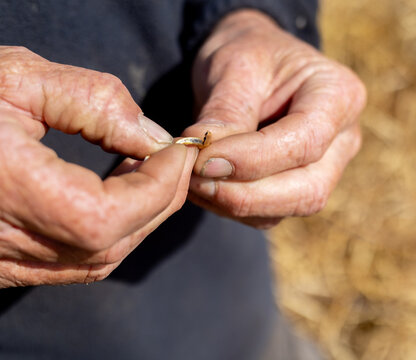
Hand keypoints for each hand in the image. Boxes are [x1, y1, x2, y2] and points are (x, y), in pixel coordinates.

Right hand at [0, 46, 196, 286]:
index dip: (159, 186)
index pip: (107, 217)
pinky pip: (68, 265)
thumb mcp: (16, 78)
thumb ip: (94, 103)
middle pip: (110, 245)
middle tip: (173, 160)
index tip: (179, 150)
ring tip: (149, 172)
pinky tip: (115, 195)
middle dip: (159, 201)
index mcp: (4, 193)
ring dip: (138, 219)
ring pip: (94, 262)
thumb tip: (154, 137)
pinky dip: (108, 234)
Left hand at [184, 10, 365, 227]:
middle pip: (308, 188)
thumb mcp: (234, 67)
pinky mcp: (301, 187)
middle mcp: (343, 139)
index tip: (202, 162)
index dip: (254, 160)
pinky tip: (206, 185)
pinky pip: (271, 213)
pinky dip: (234, 206)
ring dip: (235, 203)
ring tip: (192, 179)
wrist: (253, 63)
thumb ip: (224, 114)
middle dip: (246, 194)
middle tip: (193, 180)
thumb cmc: (248, 54)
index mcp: (339, 95)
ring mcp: (327, 168)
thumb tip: (200, 161)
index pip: (306, 142)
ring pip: (289, 207)